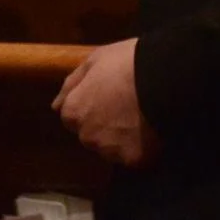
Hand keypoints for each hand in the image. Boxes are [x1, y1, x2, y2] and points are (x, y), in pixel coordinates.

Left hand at [54, 37, 158, 166]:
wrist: (164, 77)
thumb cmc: (127, 62)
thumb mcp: (95, 60)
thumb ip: (72, 84)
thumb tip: (55, 105)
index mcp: (74, 111)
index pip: (72, 117)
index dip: (91, 105)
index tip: (109, 97)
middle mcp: (86, 136)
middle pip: (91, 135)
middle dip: (104, 125)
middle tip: (127, 107)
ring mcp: (110, 151)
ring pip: (111, 149)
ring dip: (122, 138)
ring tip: (142, 118)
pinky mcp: (133, 160)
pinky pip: (135, 157)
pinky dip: (141, 148)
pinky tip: (153, 131)